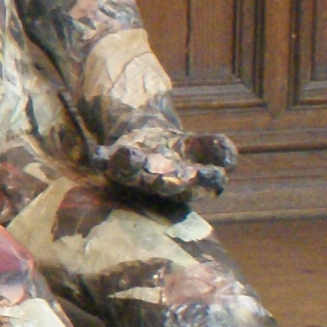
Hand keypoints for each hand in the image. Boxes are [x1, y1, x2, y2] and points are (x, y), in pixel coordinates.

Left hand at [94, 124, 234, 205]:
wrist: (145, 141)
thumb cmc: (179, 151)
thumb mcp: (200, 146)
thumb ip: (217, 149)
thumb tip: (230, 159)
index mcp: (188, 183)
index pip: (201, 185)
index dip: (207, 180)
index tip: (212, 174)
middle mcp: (159, 184)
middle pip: (164, 183)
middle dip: (165, 180)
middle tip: (167, 176)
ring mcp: (133, 175)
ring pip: (133, 174)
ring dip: (131, 166)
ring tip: (128, 154)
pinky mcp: (111, 164)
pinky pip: (104, 162)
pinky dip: (100, 158)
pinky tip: (97, 153)